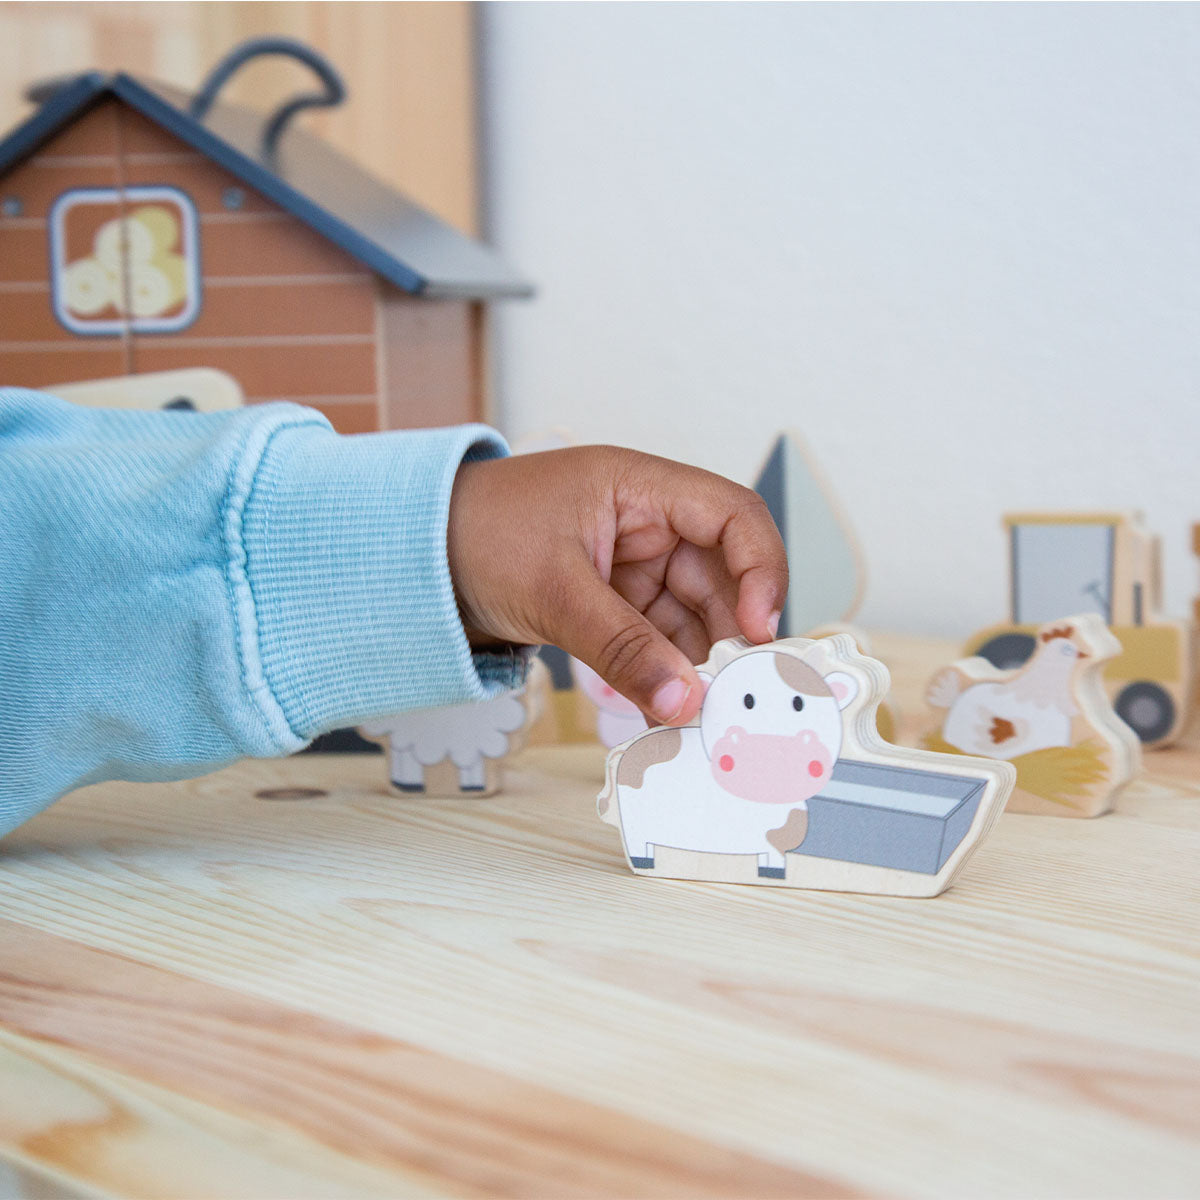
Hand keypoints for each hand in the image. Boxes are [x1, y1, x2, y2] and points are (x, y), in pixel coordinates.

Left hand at [447, 445, 787, 725]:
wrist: (414, 558)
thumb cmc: (476, 535)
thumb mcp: (554, 589)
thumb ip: (622, 646)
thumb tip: (682, 700)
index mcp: (640, 489)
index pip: (733, 515)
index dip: (760, 566)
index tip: (758, 628)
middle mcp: (647, 524)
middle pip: (719, 576)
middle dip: (728, 633)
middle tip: (730, 691)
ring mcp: (631, 567)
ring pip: (690, 616)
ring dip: (696, 663)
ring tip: (697, 712)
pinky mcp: (612, 604)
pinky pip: (655, 641)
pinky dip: (662, 674)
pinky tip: (664, 709)